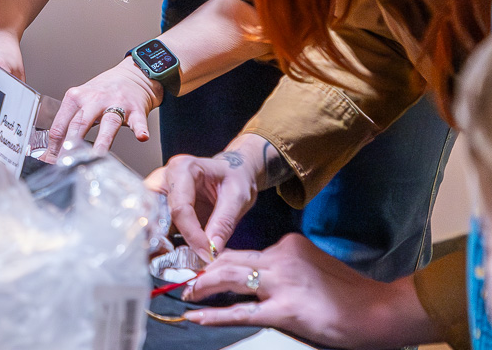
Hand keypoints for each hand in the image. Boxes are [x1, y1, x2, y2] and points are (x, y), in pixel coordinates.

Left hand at [44, 58, 160, 160]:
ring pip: (108, 123)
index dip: (54, 145)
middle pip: (80, 124)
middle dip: (72, 146)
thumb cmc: (103, 90)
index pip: (61, 124)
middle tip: (66, 163)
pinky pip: (138, 121)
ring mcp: (116, 104)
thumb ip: (69, 121)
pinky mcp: (136, 110)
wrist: (132, 75)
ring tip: (98, 154)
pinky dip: (140, 129)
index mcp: (76, 98)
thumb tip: (54, 149)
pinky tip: (141, 137)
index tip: (51, 161)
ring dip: (103, 140)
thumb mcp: (80, 99)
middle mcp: (94, 100)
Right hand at [144, 145, 262, 261]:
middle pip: (152, 212)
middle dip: (160, 238)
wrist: (233, 172)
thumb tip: (212, 249)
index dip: (192, 235)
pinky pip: (154, 225)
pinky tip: (171, 255)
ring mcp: (158, 191)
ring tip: (173, 261)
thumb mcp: (238, 197)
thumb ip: (224, 223)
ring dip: (157, 242)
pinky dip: (161, 242)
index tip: (207, 254)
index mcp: (182, 169)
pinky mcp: (158, 205)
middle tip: (177, 261)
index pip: (179, 208)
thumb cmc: (235, 178)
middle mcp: (163, 178)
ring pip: (147, 220)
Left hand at [183, 235, 436, 349]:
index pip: (244, 250)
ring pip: (229, 278)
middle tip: (182, 277)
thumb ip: (287, 265)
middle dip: (201, 269)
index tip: (199, 264)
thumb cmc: (351, 294)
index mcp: (288, 245)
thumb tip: (264, 276)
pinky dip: (214, 314)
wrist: (380, 310)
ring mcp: (281, 283)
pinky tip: (197, 317)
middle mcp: (280, 258)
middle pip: (229, 259)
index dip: (217, 258)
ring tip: (184, 294)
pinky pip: (240, 312)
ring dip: (202, 286)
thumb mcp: (314, 265)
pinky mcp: (285, 310)